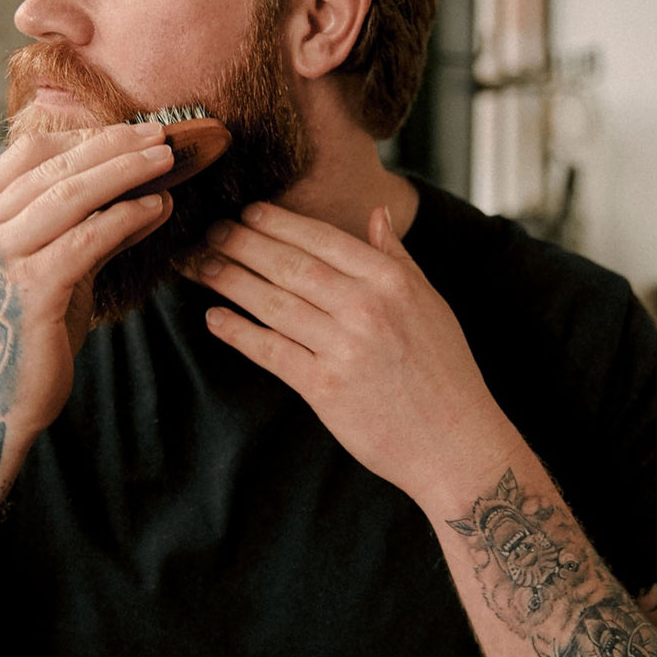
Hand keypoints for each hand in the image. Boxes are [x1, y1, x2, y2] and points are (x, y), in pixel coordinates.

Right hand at [0, 122, 173, 471]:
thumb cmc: (29, 326)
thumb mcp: (53, 262)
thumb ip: (88, 223)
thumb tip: (152, 187)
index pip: (30, 153)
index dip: (85, 136)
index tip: (133, 131)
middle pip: (54, 168)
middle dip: (114, 146)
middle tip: (161, 134)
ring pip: (69, 197)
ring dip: (125, 172)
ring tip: (166, 160)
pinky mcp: (27, 293)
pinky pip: (85, 241)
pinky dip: (125, 218)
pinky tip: (157, 208)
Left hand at [192, 203, 515, 505]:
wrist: (456, 444)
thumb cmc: (444, 371)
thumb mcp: (431, 303)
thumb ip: (397, 257)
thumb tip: (378, 212)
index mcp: (391, 281)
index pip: (321, 238)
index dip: (277, 223)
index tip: (247, 211)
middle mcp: (366, 308)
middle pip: (289, 265)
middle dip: (242, 243)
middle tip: (210, 231)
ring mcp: (344, 349)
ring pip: (273, 303)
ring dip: (230, 281)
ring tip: (200, 266)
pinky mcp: (324, 389)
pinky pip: (271, 352)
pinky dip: (238, 333)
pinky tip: (214, 317)